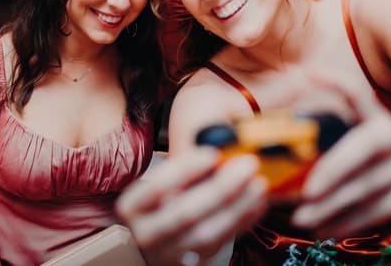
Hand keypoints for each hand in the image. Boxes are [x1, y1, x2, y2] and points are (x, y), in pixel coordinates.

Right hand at [116, 148, 267, 264]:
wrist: (157, 243)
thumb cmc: (161, 203)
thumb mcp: (162, 183)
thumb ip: (188, 163)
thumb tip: (224, 137)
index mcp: (132, 207)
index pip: (156, 186)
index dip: (185, 170)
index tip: (213, 153)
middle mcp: (146, 233)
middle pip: (185, 212)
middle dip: (221, 187)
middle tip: (247, 164)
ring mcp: (170, 253)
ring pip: (207, 233)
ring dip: (238, 207)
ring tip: (258, 183)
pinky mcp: (193, 263)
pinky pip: (222, 243)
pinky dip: (242, 221)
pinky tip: (257, 201)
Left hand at [292, 87, 390, 237]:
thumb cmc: (375, 163)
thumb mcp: (359, 141)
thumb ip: (328, 138)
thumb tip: (274, 144)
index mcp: (377, 118)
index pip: (357, 93)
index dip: (334, 80)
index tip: (306, 72)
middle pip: (362, 147)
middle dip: (331, 170)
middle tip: (304, 192)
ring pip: (365, 187)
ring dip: (329, 207)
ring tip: (299, 219)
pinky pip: (372, 212)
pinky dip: (343, 223)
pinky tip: (321, 231)